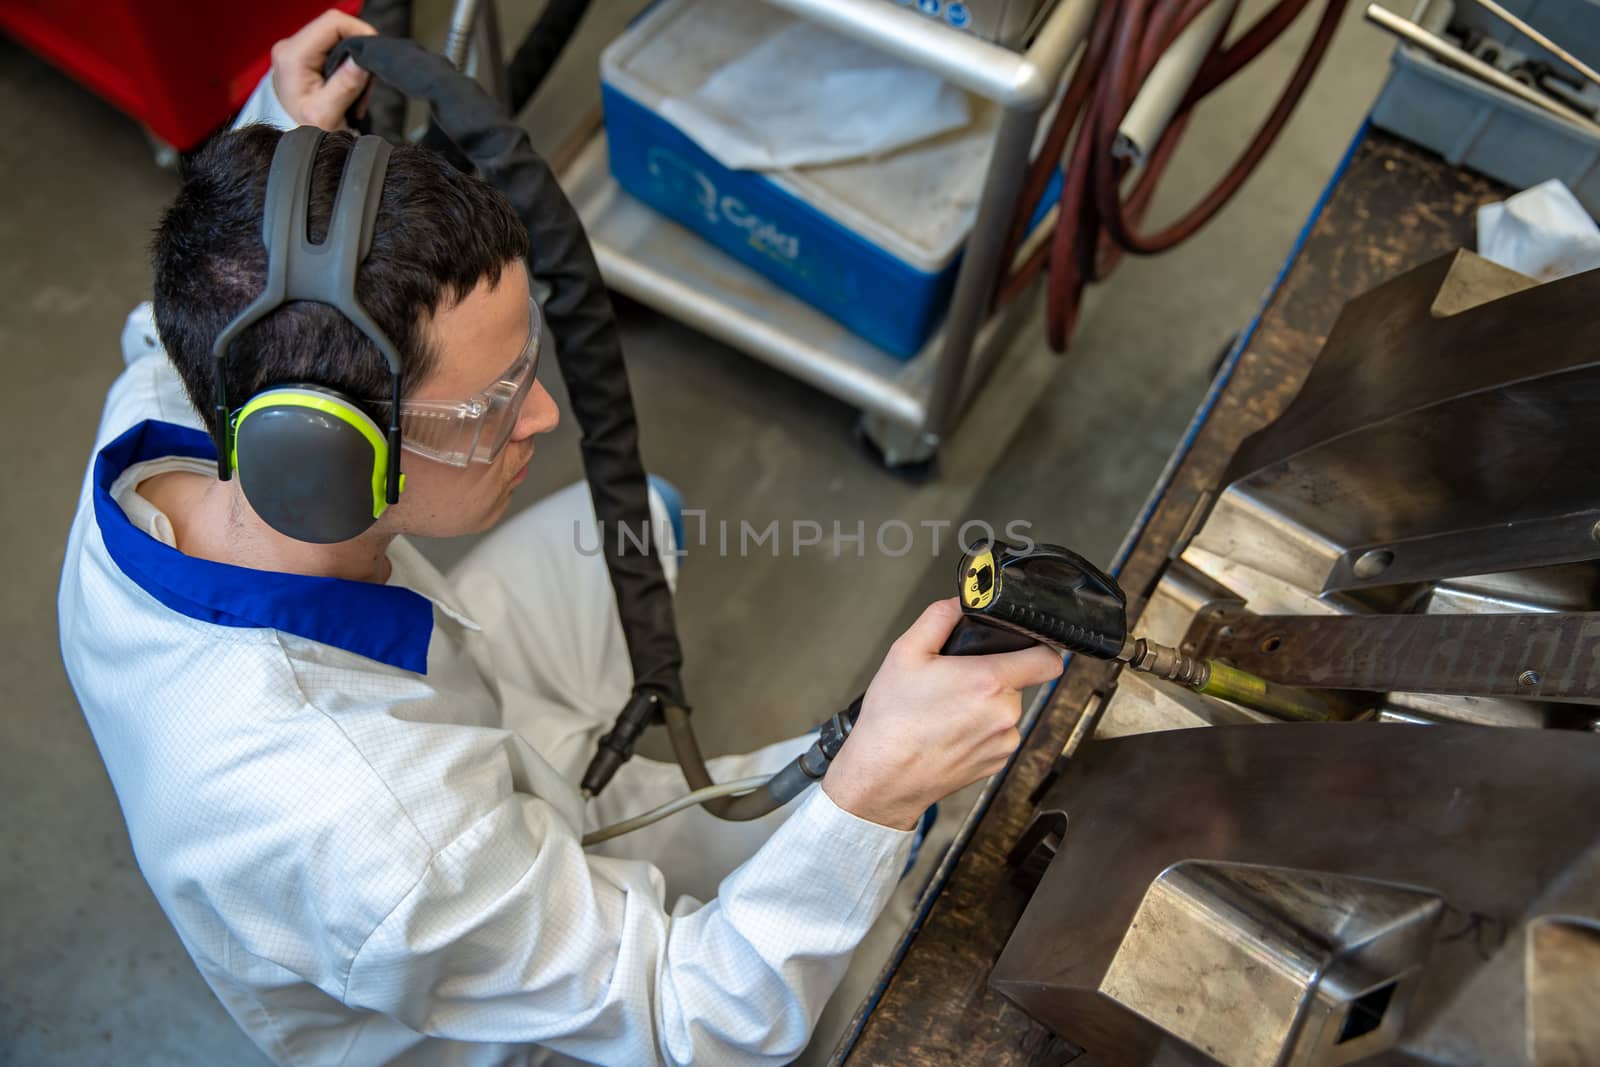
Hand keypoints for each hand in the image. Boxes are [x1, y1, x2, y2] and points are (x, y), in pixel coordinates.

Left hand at [270, 9, 377, 130]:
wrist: (293, 144)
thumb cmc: (307, 133)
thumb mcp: (327, 115)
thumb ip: (345, 85)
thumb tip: (362, 60)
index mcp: (293, 56)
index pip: (332, 23)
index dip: (360, 33)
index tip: (373, 59)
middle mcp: (291, 47)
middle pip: (337, 28)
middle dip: (360, 53)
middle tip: (366, 85)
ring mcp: (296, 50)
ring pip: (339, 38)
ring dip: (356, 63)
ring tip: (358, 92)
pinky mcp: (304, 56)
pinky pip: (334, 49)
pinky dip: (349, 66)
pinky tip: (350, 88)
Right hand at [823, 599, 1062, 829]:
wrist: (882, 777)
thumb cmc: (892, 720)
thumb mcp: (904, 653)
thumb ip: (938, 618)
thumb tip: (959, 603)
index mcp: (989, 681)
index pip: (1048, 659)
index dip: (1039, 647)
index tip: (1023, 647)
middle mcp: (1005, 714)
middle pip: (1019, 682)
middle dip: (993, 677)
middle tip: (955, 680)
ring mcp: (1003, 743)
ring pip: (1007, 711)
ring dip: (986, 706)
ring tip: (947, 710)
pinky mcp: (996, 764)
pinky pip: (998, 736)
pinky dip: (981, 732)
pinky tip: (950, 732)